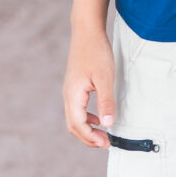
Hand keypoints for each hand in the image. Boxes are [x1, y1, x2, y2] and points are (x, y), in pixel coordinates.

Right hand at [62, 30, 118, 145]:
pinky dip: (87, 119)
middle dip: (88, 138)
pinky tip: (99, 119)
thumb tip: (107, 124)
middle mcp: (68, 96)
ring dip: (87, 130)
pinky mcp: (74, 87)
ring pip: (74, 119)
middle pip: (73, 126)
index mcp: (73, 95)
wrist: (86, 32)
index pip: (78, 125)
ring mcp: (70, 92)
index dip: (91, 137)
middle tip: (106, 144)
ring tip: (103, 135)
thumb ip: (106, 102)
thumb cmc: (96, 52)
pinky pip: (77, 110)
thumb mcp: (105, 78)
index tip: (106, 143)